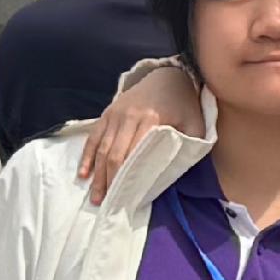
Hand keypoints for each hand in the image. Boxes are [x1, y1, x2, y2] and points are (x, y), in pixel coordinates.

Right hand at [76, 64, 202, 195]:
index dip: (128, 176)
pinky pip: (93, 137)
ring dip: (97, 174)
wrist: (168, 76)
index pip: (134, 153)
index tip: (126, 197)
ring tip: (95, 195)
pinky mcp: (107, 113)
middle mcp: (128, 117)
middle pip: (114, 154)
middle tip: (106, 203)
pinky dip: (87, 156)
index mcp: (151, 119)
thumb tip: (175, 171)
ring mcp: (115, 114)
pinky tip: (83, 173)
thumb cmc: (184, 104)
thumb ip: (189, 145)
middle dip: (109, 180)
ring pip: (102, 148)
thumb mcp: (195, 124)